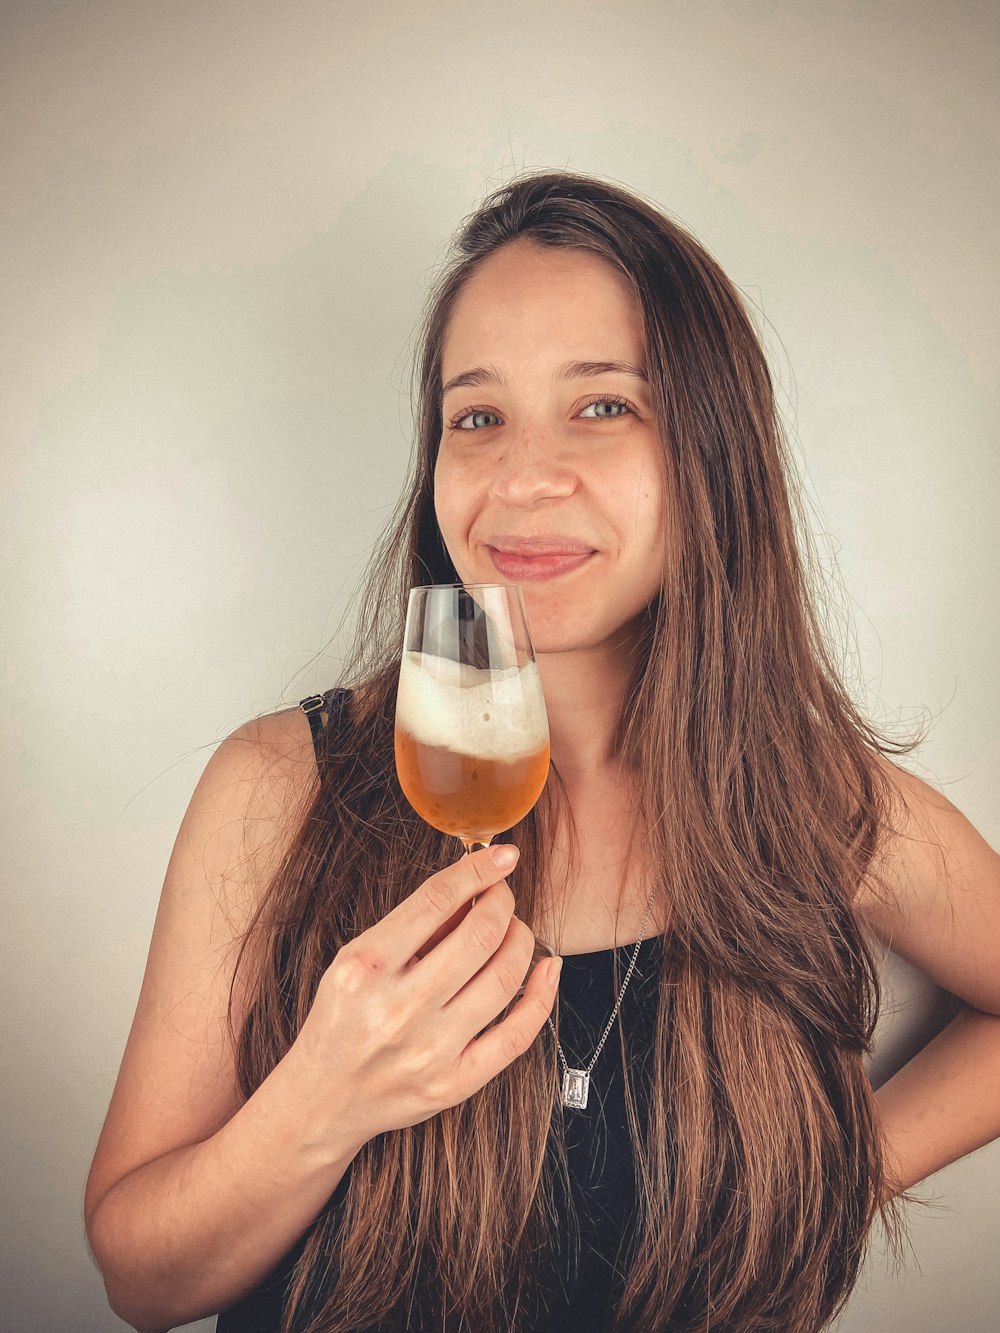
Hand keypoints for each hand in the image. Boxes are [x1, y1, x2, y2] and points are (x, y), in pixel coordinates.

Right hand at [289, 845, 559, 1144]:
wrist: (323, 1100)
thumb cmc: (340, 1020)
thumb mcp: (354, 959)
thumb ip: (411, 927)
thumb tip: (473, 890)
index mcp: (366, 968)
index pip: (436, 900)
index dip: (478, 871)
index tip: (501, 857)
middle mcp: (398, 1009)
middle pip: (480, 935)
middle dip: (502, 903)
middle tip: (501, 897)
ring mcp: (430, 1050)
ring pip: (504, 977)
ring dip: (520, 940)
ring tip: (514, 931)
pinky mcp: (454, 1084)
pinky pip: (517, 1034)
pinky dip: (541, 995)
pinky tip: (547, 969)